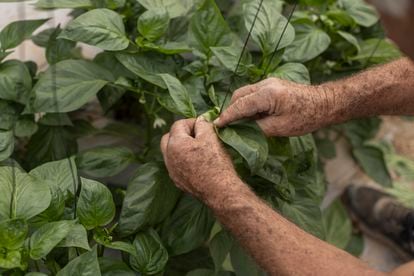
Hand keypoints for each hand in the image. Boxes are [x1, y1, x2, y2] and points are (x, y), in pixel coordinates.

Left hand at [161, 118, 238, 201]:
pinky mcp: (177, 182)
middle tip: (197, 135)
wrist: (219, 191)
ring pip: (171, 153)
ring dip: (181, 147)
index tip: (204, 126)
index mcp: (174, 144)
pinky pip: (176, 166)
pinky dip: (183, 160)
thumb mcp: (211, 137)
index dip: (192, 122)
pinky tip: (197, 163)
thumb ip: (203, 124)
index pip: (178, 124)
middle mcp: (168, 157)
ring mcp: (171, 171)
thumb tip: (201, 120)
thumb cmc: (216, 162)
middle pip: (169, 138)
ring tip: (197, 148)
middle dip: (181, 133)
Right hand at [214, 78, 334, 136]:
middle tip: (226, 126)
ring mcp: (269, 82)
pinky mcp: (272, 85)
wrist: (325, 103)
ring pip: (245, 93)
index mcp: (267, 94)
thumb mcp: (279, 128)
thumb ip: (257, 127)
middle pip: (239, 95)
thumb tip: (241, 129)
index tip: (216, 125)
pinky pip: (253, 93)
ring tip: (238, 123)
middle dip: (231, 110)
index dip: (227, 116)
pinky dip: (248, 104)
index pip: (240, 105)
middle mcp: (265, 84)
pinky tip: (250, 116)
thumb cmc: (306, 117)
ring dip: (239, 107)